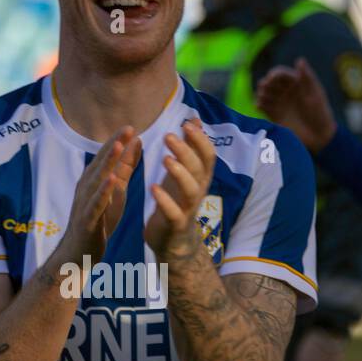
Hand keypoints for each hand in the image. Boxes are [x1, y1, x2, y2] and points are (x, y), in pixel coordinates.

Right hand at [65, 127, 141, 262]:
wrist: (77, 253)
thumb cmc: (97, 221)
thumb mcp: (115, 192)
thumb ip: (124, 169)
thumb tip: (136, 144)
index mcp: (93, 181)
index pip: (105, 157)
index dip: (117, 141)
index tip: (131, 126)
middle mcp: (86, 188)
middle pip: (101, 163)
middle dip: (114, 145)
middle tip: (128, 128)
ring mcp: (85, 203)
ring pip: (97, 179)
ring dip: (107, 162)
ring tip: (119, 146)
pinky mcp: (87, 220)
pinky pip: (96, 204)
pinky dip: (103, 191)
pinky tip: (112, 181)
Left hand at [146, 119, 215, 257]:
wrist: (175, 241)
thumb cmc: (177, 199)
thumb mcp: (185, 172)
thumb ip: (190, 147)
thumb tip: (195, 118)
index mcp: (200, 177)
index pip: (207, 155)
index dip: (200, 139)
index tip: (187, 123)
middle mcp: (198, 191)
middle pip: (199, 169)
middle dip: (186, 151)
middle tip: (168, 135)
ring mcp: (188, 208)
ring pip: (191, 190)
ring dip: (180, 173)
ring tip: (165, 159)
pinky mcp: (175, 224)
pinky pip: (173, 213)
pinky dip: (165, 201)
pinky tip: (153, 188)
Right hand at [256, 58, 336, 153]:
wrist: (318, 136)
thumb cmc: (320, 113)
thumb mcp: (315, 94)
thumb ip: (307, 77)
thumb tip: (299, 59)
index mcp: (296, 83)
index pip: (279, 73)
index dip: (274, 74)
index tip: (272, 79)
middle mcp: (285, 91)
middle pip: (269, 82)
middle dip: (266, 84)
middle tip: (266, 89)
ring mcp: (278, 103)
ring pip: (263, 92)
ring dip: (261, 93)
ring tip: (264, 99)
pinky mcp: (273, 114)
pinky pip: (261, 106)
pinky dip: (258, 104)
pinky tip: (259, 106)